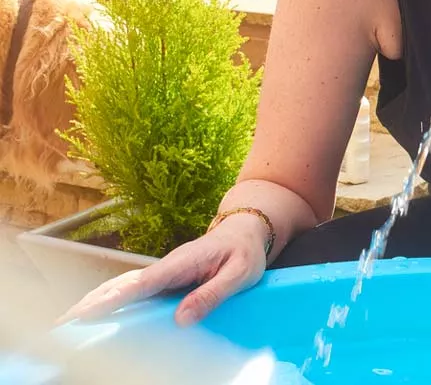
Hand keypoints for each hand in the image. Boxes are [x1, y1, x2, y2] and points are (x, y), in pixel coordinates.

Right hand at [59, 214, 267, 326]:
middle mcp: (166, 266)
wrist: (246, 230)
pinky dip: (109, 300)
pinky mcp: (164, 278)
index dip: (114, 299)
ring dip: (94, 301)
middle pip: (121, 285)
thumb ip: (212, 294)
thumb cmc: (245, 252)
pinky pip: (132, 290)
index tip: (87, 313)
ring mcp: (163, 271)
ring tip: (67, 321)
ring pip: (122, 286)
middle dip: (91, 303)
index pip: (142, 284)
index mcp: (182, 263)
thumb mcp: (240, 274)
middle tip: (61, 324)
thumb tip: (181, 320)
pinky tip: (94, 312)